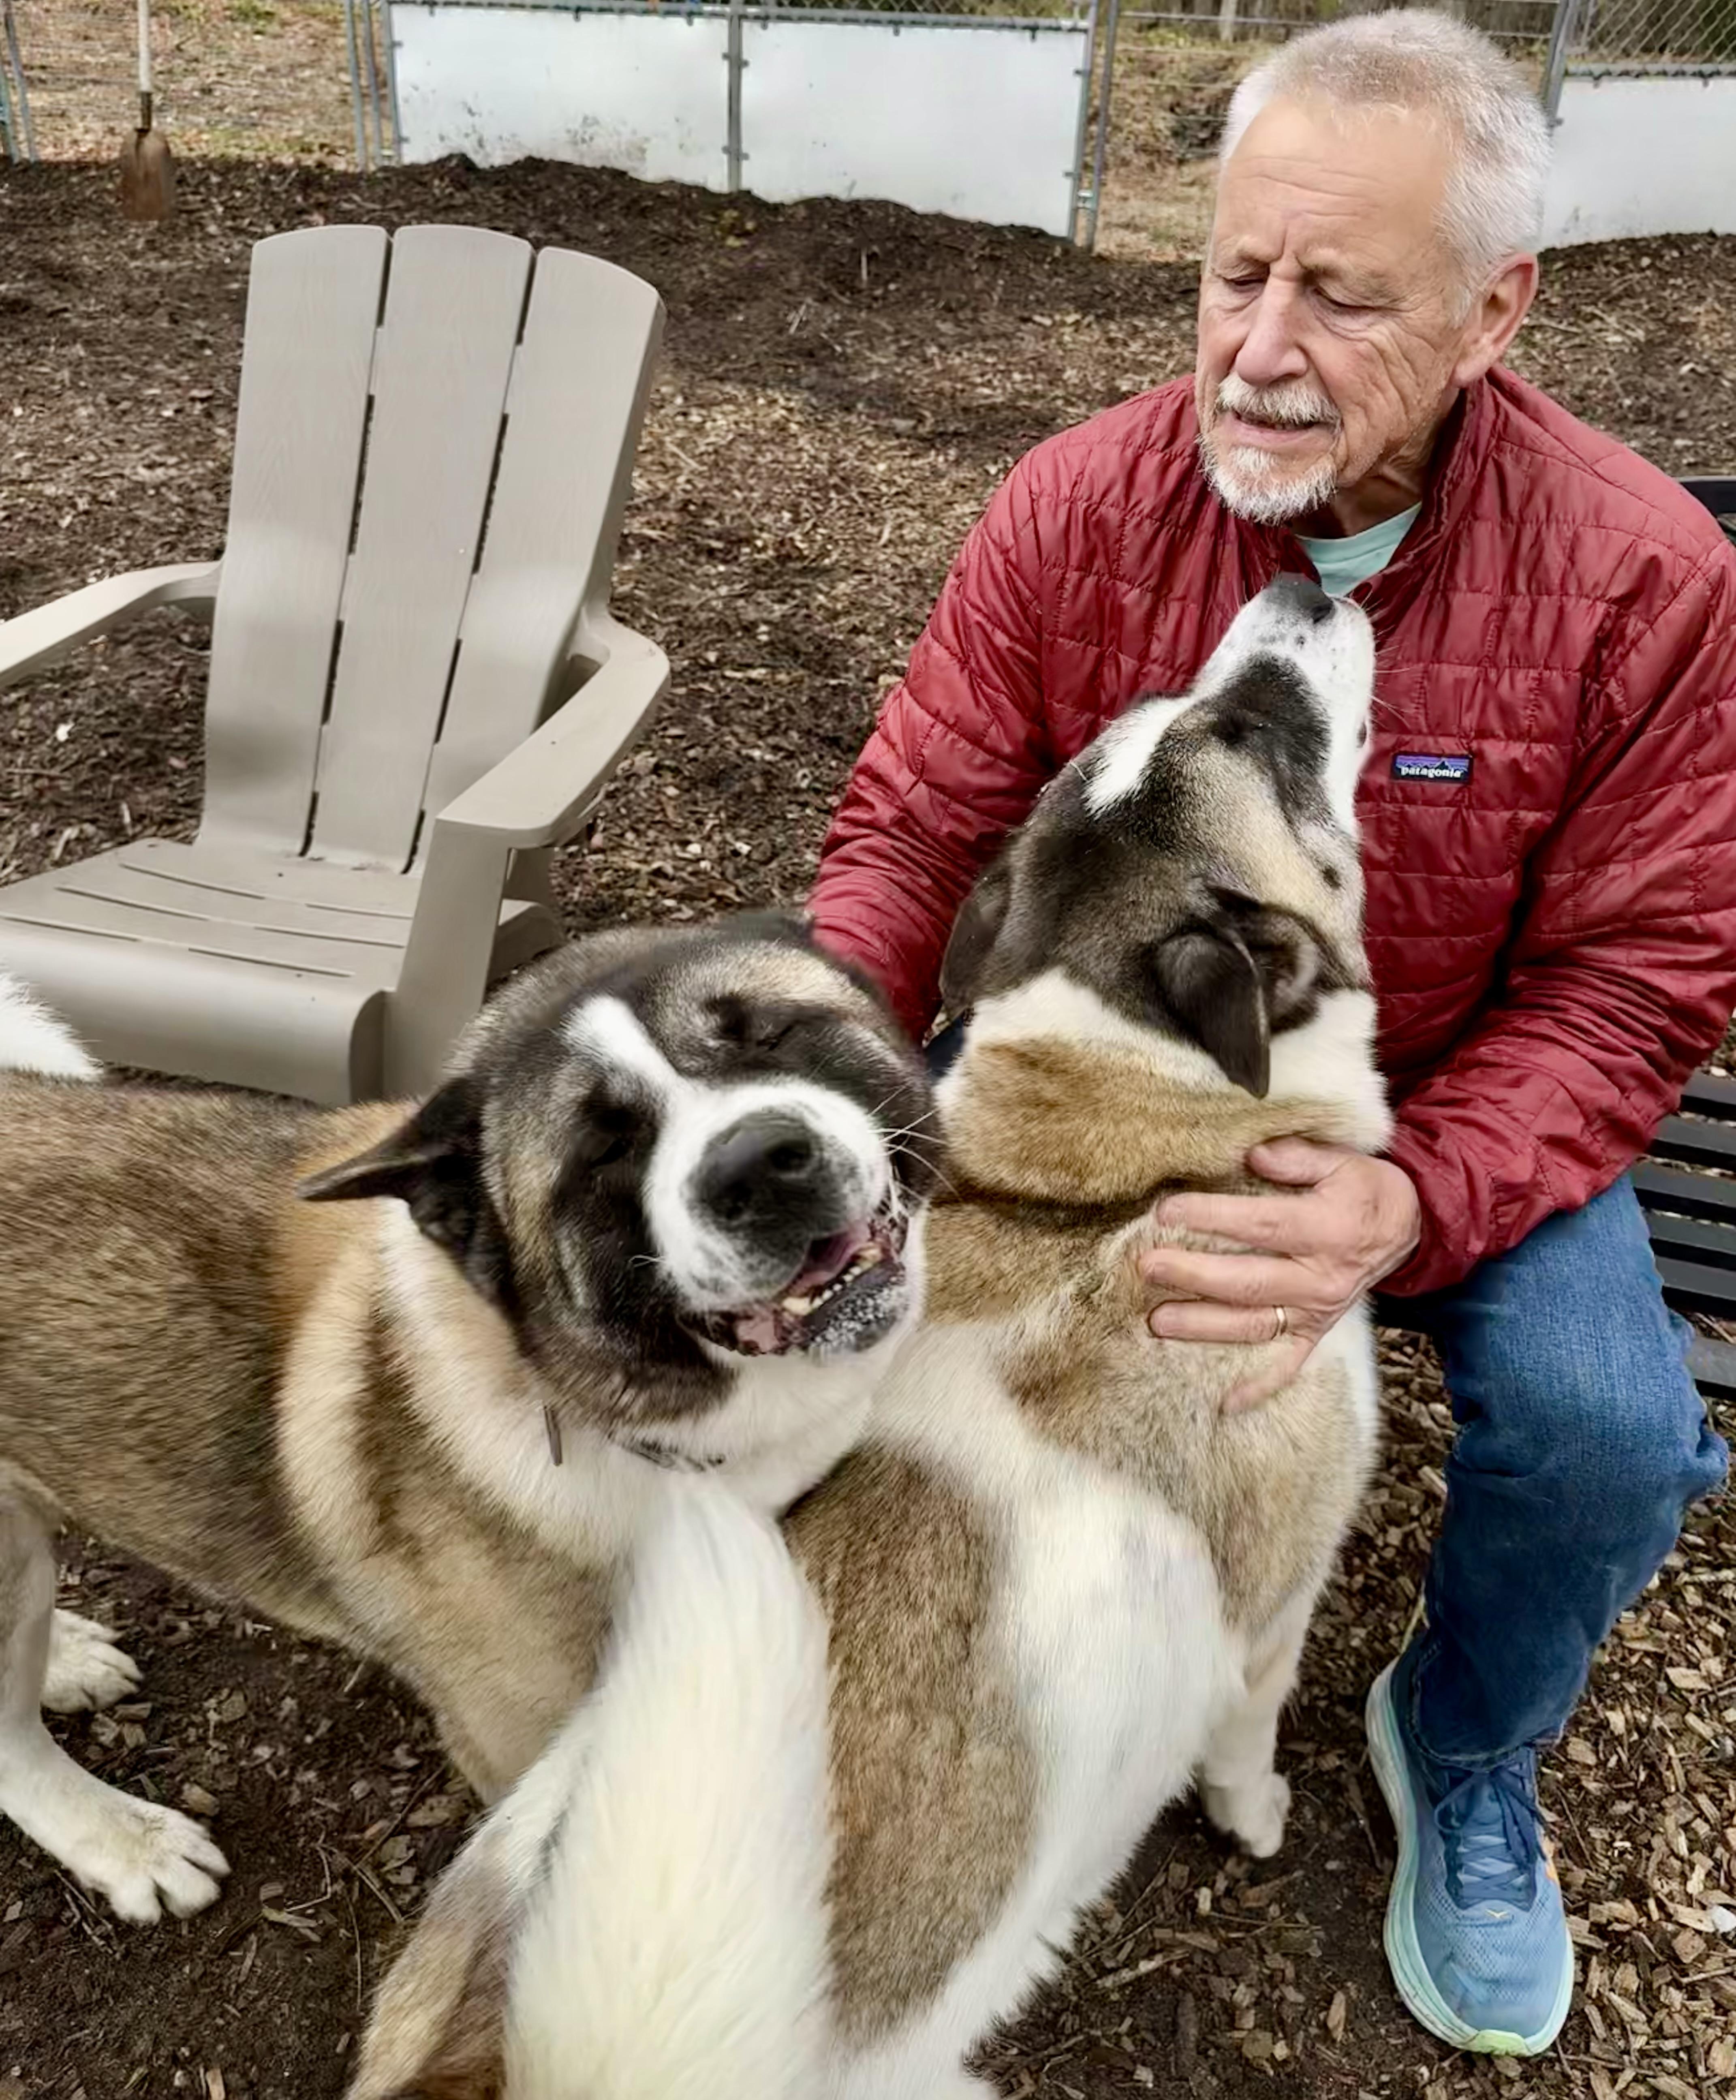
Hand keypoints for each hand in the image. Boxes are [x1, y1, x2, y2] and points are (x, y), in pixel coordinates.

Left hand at [1138, 1138, 1420, 1412]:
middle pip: (1248, 1280)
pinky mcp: (1317, 1331)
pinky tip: (1224, 1403)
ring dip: (1204, 1326)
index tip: (1167, 1211)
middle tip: (1147, 1267)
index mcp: (1326, 1229)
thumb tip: (1252, 1154)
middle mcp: (1320, 1278)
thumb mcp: (1342, 1161)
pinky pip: (1288, 1366)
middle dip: (1194, 1275)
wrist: (1409, 1228)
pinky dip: (1259, 1387)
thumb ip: (1296, 1157)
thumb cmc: (1364, 1189)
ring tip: (1156, 1322)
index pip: (1260, 1224)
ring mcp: (1317, 1311)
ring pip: (1255, 1325)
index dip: (1212, 1217)